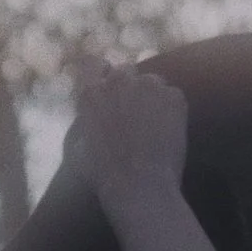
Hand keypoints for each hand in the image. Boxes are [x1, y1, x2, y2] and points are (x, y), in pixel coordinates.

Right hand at [66, 55, 187, 205]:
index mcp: (91, 92)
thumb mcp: (76, 149)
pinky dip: (170, 108)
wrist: (140, 187)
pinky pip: (172, 94)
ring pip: (151, 82)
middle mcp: (119, 81)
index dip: (99, 73)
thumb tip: (88, 114)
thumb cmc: (103, 176)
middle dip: (127, 87)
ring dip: (150, 96)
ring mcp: (150, 86)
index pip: (91, 63)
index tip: (105, 83)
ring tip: (151, 126)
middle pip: (125, 71)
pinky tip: (166, 132)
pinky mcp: (175, 97)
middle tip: (132, 114)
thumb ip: (83, 121)